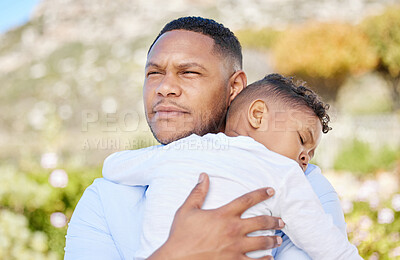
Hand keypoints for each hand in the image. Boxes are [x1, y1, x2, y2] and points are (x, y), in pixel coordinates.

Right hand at [148, 173, 283, 259]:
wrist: (177, 259)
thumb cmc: (181, 235)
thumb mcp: (186, 210)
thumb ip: (198, 192)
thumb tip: (203, 176)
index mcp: (223, 215)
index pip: (247, 200)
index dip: (261, 193)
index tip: (271, 191)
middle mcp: (233, 230)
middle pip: (261, 222)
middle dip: (274, 221)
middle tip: (282, 221)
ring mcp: (235, 247)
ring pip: (262, 242)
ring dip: (273, 240)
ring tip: (279, 239)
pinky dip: (265, 259)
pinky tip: (269, 257)